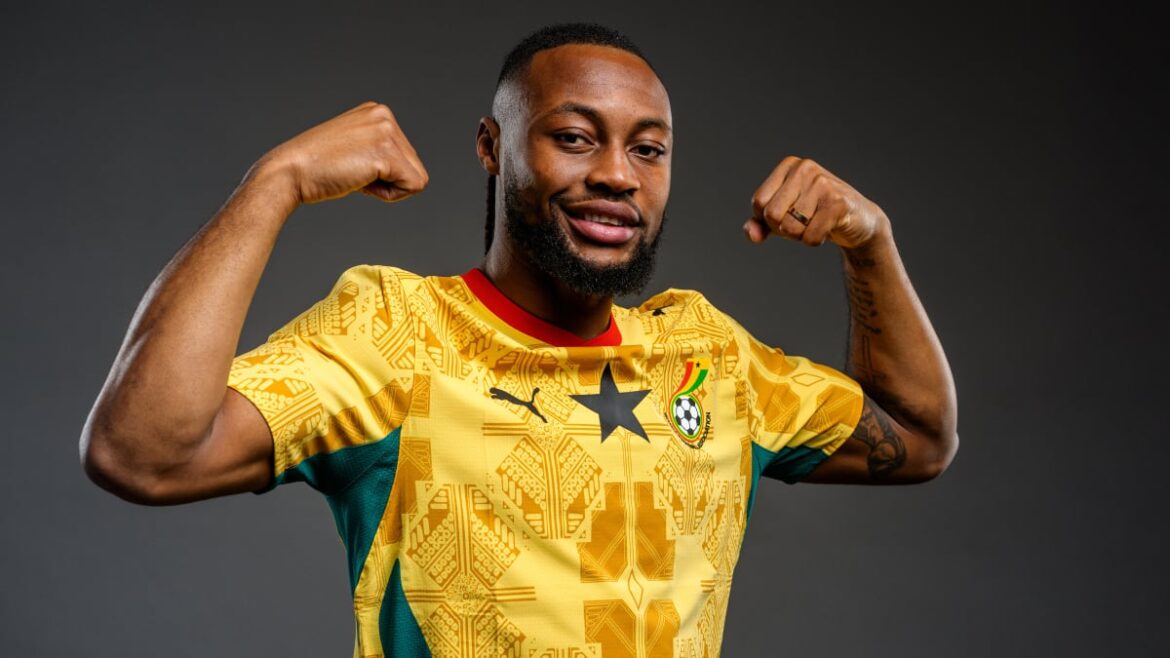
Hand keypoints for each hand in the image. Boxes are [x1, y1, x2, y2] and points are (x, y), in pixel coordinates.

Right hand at [257, 101, 428, 204]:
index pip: (405, 155)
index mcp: (377, 112)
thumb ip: (377, 149)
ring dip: (388, 188)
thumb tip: (406, 171)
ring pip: (416, 178)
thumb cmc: (316, 168)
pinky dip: (388, 195)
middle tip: (353, 172)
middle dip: (388, 180)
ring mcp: (385, 132)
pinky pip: (412, 187)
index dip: (383, 172)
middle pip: (414, 166)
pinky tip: (360, 182)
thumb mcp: (353, 147)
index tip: (352, 165)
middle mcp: (384, 116)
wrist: (289, 172)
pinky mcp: (384, 153)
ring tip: (356, 176)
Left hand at [743, 156, 886, 248]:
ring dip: (801, 235)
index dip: (768, 219)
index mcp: (789, 166)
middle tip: (804, 221)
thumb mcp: (782, 217)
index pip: (758, 202)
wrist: (859, 221)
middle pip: (771, 215)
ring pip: (790, 228)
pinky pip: (809, 237)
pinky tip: (827, 228)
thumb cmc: (815, 215)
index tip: (789, 213)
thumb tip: (751, 234)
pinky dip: (814, 241)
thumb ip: (760, 224)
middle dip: (784, 228)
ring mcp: (822, 183)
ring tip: (817, 222)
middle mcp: (805, 168)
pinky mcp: (837, 203)